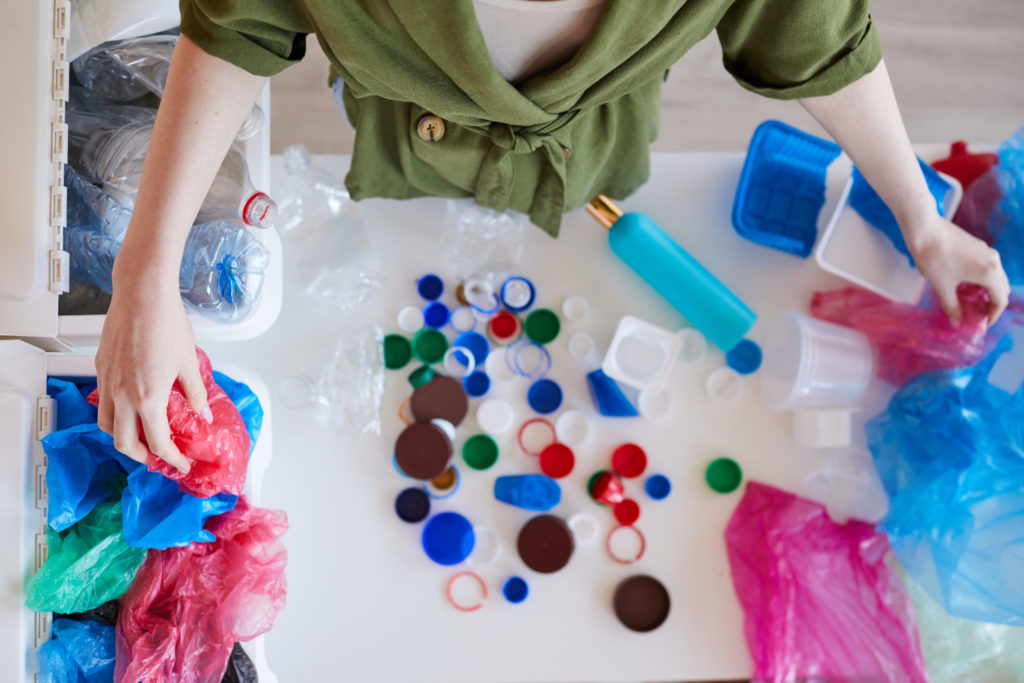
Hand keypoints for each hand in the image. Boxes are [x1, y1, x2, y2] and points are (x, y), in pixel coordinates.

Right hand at [95, 269, 207, 472]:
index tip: (181, 462)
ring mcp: (107, 382)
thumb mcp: (189, 363)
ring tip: (141, 437)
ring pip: (106, 425)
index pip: (158, 443)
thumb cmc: (167, 324)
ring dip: (122, 438)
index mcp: (147, 399)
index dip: (172, 458)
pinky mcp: (100, 367)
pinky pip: (103, 402)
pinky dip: (114, 414)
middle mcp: (122, 395)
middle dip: (142, 456)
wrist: (142, 295)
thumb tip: (203, 414)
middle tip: (159, 457)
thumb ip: (195, 394)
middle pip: (123, 443)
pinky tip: (130, 407)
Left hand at [906, 211, 1009, 325]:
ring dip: (986, 292)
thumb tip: (956, 324)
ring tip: (968, 303)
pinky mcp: (978, 247)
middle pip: (1001, 289)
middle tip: (974, 316)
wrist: (924, 230)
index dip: (992, 316)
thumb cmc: (933, 259)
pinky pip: (987, 268)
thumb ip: (952, 307)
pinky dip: (980, 280)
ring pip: (994, 278)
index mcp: (989, 273)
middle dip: (990, 304)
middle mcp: (993, 261)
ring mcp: (987, 252)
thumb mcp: (942, 287)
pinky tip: (963, 285)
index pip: (1000, 300)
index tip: (981, 325)